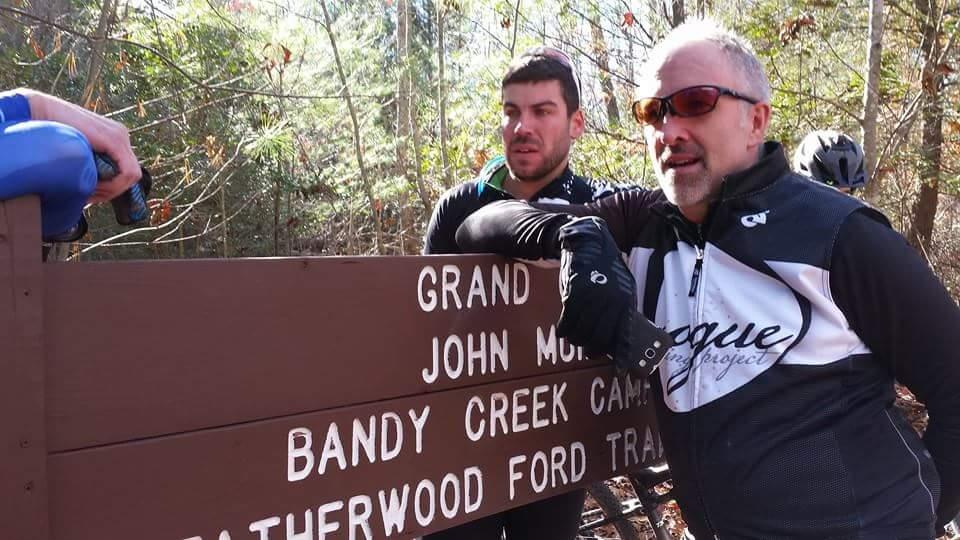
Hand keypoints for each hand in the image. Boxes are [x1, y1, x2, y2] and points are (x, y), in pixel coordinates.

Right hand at [22, 89, 140, 203]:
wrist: (40, 112)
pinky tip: (94, 185)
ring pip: (132, 176)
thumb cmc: (52, 134)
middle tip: (90, 195)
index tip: (91, 194)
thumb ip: (90, 166)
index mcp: (115, 139)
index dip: (112, 189)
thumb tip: (95, 191)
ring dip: (112, 189)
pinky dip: (114, 184)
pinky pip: (127, 171)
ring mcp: (120, 136)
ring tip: (89, 189)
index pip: (126, 173)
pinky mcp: (115, 140)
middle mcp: (122, 136)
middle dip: (112, 191)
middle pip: (131, 176)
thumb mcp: (78, 154)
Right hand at [556, 216, 635, 355]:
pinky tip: (563, 330)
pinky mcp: (574, 293)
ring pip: (582, 332)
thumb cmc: (606, 266)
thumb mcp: (623, 286)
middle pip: (600, 339)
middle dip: (593, 350)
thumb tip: (621, 335)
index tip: (621, 372)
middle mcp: (610, 302)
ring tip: (575, 339)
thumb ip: (622, 308)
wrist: (589, 242)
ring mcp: (592, 299)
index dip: (622, 356)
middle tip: (588, 352)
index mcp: (626, 301)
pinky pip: (568, 320)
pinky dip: (564, 329)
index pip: (624, 336)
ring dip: (577, 340)